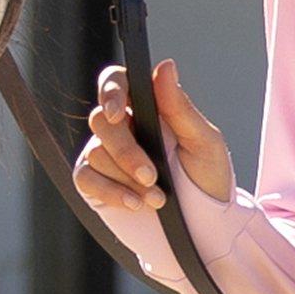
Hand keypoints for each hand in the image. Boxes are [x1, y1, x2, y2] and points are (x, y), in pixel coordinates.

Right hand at [75, 58, 231, 234]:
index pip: (117, 84)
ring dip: (127, 178)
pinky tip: (135, 203)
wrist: (204, 226)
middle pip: (102, 121)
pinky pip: (86, 178)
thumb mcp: (203, 142)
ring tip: (157, 197)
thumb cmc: (207, 180)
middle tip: (152, 175)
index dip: (110, 92)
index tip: (117, 113)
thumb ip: (180, 107)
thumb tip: (165, 67)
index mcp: (148, 109)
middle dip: (126, 152)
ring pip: (96, 152)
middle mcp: (123, 127)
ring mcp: (107, 155)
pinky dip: (111, 192)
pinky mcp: (96, 182)